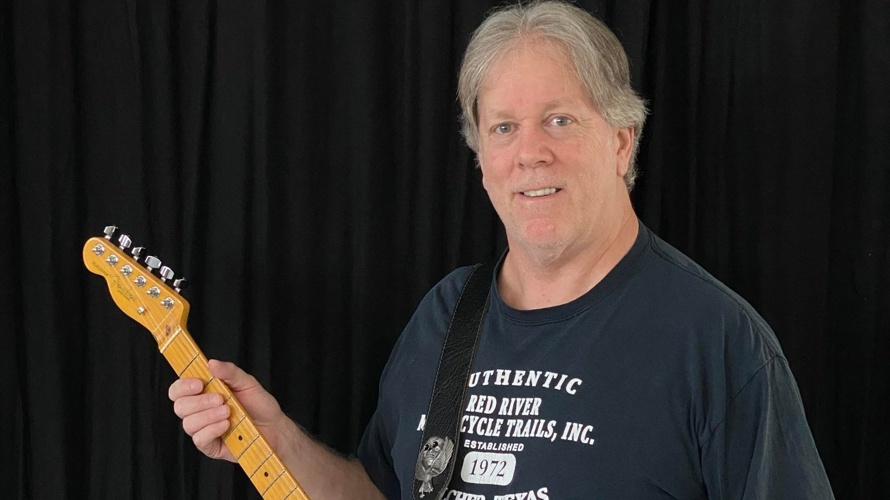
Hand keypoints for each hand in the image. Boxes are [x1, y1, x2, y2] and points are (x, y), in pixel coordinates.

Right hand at [169, 359, 286, 461]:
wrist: (275, 427)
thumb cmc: (259, 405)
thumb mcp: (247, 383)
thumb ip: (230, 372)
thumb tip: (211, 363)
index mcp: (204, 394)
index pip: (178, 390)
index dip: (183, 386)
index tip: (199, 384)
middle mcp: (199, 412)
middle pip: (180, 406)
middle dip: (199, 402)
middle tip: (221, 399)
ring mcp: (203, 429)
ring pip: (188, 424)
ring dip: (208, 416)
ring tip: (228, 412)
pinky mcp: (210, 446)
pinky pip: (200, 439)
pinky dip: (212, 430)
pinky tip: (226, 425)